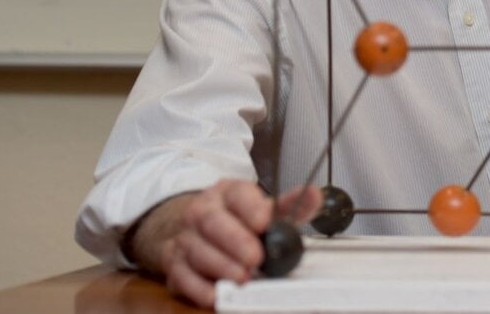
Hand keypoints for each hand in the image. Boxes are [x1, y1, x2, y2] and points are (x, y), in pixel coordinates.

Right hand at [127, 179, 320, 308]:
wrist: (192, 228)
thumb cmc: (235, 220)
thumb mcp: (261, 209)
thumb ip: (289, 206)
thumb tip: (315, 195)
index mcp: (227, 194)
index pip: (237, 195)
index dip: (250, 208)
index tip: (263, 222)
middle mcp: (201, 212)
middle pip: (212, 222)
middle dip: (235, 240)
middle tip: (255, 258)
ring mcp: (185, 238)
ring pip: (196, 250)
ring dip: (220, 266)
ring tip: (242, 278)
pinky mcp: (174, 264)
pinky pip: (182, 276)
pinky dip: (198, 288)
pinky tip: (215, 294)